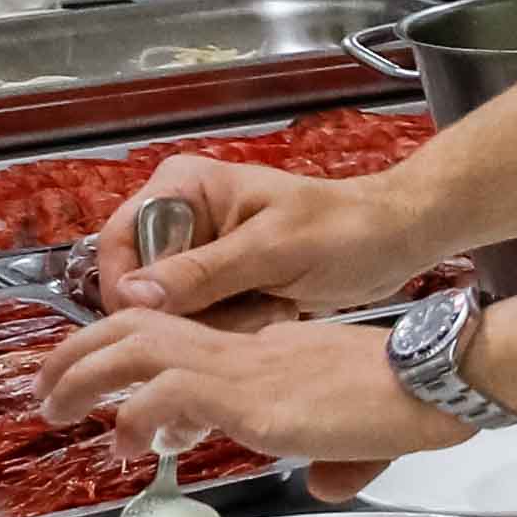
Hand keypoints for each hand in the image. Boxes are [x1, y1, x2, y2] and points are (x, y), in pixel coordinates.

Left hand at [38, 303, 457, 498]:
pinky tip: (127, 445)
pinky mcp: (245, 396)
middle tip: (49, 388)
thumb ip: (329, 456)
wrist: (430, 380)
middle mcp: (242, 347)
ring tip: (56, 409)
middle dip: (80, 352)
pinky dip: (134, 416)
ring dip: (83, 376)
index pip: (179, 334)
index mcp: (265, 347)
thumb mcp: (356, 428)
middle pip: (137, 325)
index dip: (131, 350)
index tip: (107, 382)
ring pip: (133, 349)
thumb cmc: (407, 399)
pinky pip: (165, 395)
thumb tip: (320, 484)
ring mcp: (240, 368)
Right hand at [101, 152, 439, 320]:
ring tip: (269, 308)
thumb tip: (134, 294)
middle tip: (241, 312)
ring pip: (173, 308)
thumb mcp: (274, 249)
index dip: (127, 288)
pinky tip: (276, 312)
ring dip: (217, 322)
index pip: (120, 241)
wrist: (395, 240)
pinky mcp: (224, 283)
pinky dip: (235, 327)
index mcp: (182, 188)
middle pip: (142, 282)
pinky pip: (204, 319)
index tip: (152, 326)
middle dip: (188, 310)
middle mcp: (183, 217)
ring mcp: (202, 253)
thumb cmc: (345, 229)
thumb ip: (204, 272)